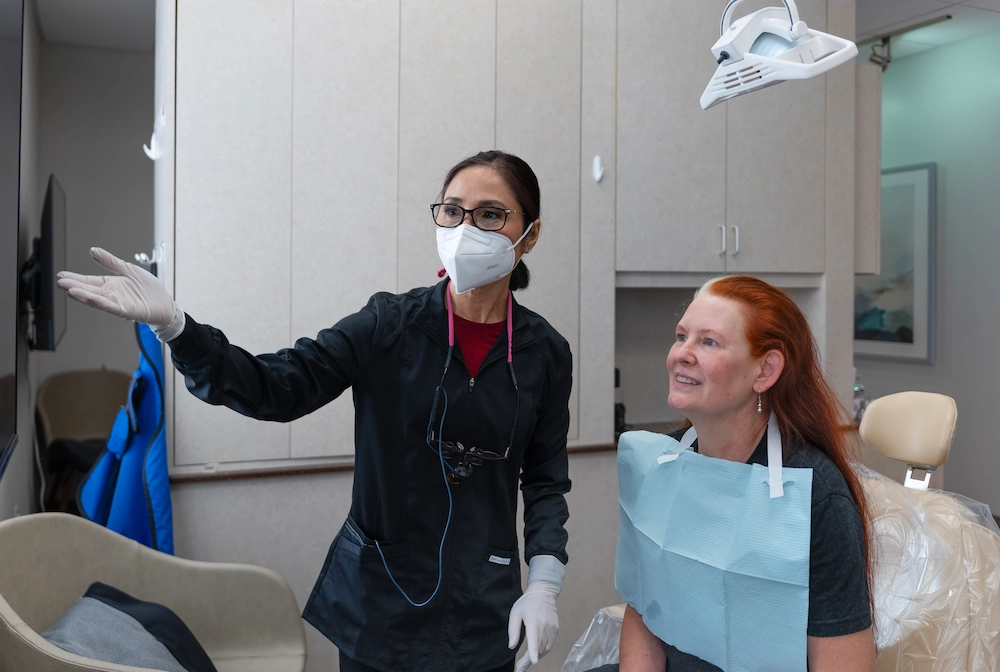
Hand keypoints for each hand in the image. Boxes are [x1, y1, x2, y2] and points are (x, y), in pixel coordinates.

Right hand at [57, 247, 173, 326]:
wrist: (165, 303)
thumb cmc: (149, 289)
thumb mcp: (128, 270)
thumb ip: (111, 262)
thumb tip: (93, 250)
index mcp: (110, 285)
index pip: (89, 281)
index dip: (75, 278)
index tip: (61, 275)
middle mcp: (111, 295)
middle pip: (89, 290)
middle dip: (74, 286)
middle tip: (60, 282)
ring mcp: (118, 303)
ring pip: (97, 299)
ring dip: (83, 295)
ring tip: (69, 290)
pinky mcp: (127, 311)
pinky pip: (111, 307)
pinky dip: (101, 302)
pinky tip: (90, 298)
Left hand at [507, 580, 558, 671]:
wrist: (544, 592)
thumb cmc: (528, 602)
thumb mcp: (515, 612)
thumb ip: (513, 630)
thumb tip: (512, 646)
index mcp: (534, 621)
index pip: (535, 639)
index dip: (534, 652)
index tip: (533, 662)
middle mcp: (545, 626)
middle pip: (539, 648)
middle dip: (529, 660)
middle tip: (520, 669)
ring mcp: (552, 629)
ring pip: (545, 648)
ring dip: (536, 657)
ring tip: (525, 664)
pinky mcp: (555, 630)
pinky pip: (549, 644)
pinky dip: (542, 651)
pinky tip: (535, 654)